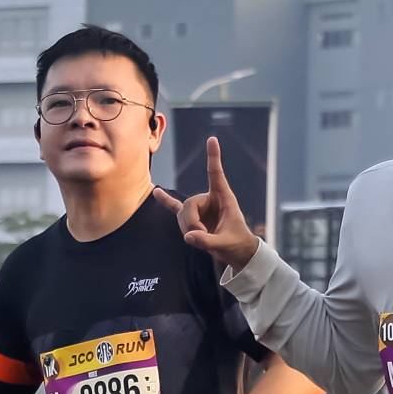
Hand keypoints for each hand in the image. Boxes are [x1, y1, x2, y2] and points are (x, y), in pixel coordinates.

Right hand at [176, 136, 257, 269]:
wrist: (236, 253)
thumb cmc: (237, 244)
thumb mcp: (225, 244)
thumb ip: (207, 242)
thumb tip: (188, 237)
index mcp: (224, 198)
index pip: (216, 174)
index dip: (213, 157)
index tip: (212, 139)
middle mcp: (210, 199)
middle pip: (190, 204)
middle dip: (190, 222)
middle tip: (201, 237)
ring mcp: (201, 208)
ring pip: (183, 214)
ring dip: (187, 228)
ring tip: (200, 238)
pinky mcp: (194, 217)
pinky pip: (176, 208)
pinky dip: (166, 201)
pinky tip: (155, 193)